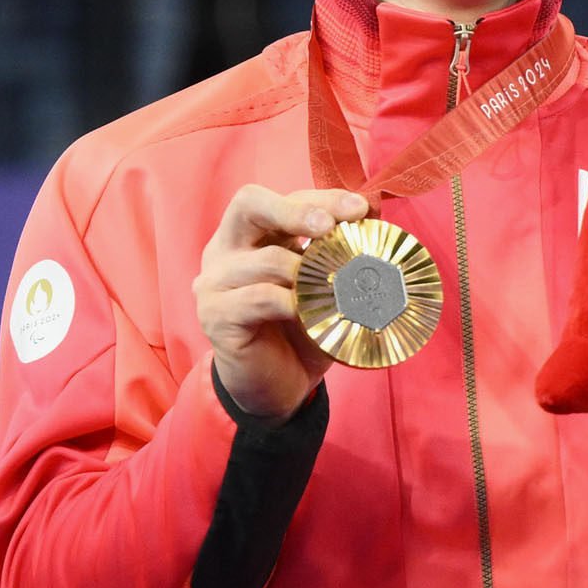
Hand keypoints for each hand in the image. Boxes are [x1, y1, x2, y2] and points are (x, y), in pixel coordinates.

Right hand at [197, 184, 365, 422]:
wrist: (277, 389)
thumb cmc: (301, 331)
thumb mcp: (325, 286)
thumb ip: (338, 250)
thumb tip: (373, 210)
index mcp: (249, 234)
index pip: (280, 199)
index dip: (320, 198)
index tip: (360, 209)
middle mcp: (225, 250)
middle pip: (249, 203)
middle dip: (296, 211)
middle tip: (330, 227)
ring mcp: (214, 282)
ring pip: (264, 259)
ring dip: (306, 272)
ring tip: (335, 289)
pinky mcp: (215, 317)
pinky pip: (258, 298)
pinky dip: (290, 303)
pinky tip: (309, 314)